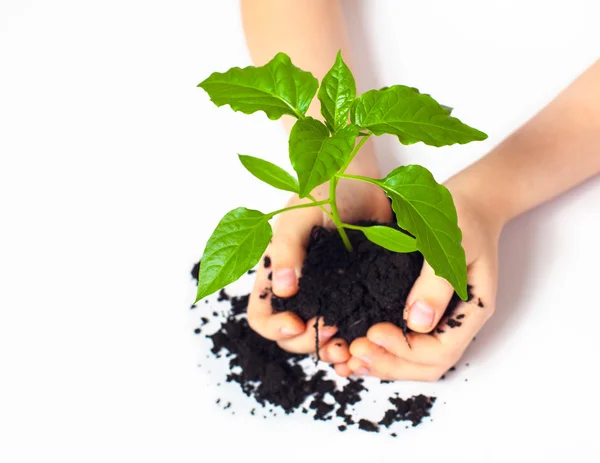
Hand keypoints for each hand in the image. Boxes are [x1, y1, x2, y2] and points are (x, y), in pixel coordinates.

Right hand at [247, 149, 391, 369]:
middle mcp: (300, 291)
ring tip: (352, 345)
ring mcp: (329, 294)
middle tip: (333, 335)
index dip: (275, 328)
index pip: (262, 317)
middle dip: (309, 343)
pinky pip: (354, 322)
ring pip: (324, 336)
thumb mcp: (296, 216)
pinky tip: (370, 335)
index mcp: (276, 276)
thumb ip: (285, 249)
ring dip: (334, 347)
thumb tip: (284, 289)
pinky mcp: (357, 292)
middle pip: (292, 336)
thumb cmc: (318, 190)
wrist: (357, 178)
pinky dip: (359, 335)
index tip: (298, 323)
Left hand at [341, 181, 502, 380]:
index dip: (406, 350)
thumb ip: (436, 282)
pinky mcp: (421, 310)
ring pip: (414, 359)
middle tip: (353, 353)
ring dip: (382, 362)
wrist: (466, 201)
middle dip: (389, 363)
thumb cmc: (461, 216)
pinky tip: (352, 347)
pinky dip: (379, 348)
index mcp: (471, 310)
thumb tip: (416, 321)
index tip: (372, 332)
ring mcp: (440, 318)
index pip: (441, 350)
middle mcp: (456, 322)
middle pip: (426, 364)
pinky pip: (403, 339)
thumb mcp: (450, 242)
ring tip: (348, 359)